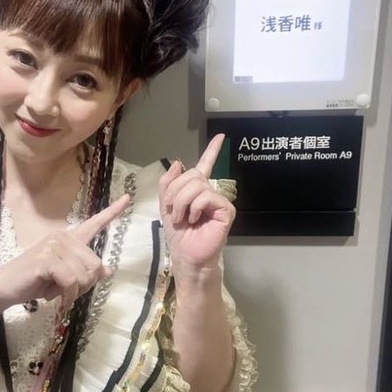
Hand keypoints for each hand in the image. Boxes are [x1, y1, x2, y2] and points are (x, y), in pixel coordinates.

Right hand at [0, 194, 130, 313]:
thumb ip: (84, 272)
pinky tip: (51, 297)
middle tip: (65, 291)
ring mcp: (54, 246)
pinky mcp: (47, 259)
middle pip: (95, 265)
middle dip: (84, 286)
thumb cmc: (34, 281)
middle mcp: (63, 237)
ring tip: (54, 291)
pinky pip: (71, 282)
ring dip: (72, 293)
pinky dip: (65, 296)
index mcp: (69, 239)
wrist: (5, 287)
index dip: (112, 212)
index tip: (128, 198)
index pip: (94, 223)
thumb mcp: (64, 278)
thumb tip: (106, 271)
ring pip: (84, 276)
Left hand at [159, 134, 235, 280]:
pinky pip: (207, 196)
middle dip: (175, 192)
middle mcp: (210, 192)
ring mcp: (219, 200)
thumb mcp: (166, 206)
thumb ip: (168, 184)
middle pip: (191, 174)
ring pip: (197, 185)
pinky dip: (195, 207)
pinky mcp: (226, 210)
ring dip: (182, 202)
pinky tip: (194, 219)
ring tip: (183, 218)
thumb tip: (177, 163)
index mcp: (197, 189)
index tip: (221, 135)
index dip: (213, 150)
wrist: (185, 256)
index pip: (205, 165)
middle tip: (173, 211)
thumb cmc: (178, 234)